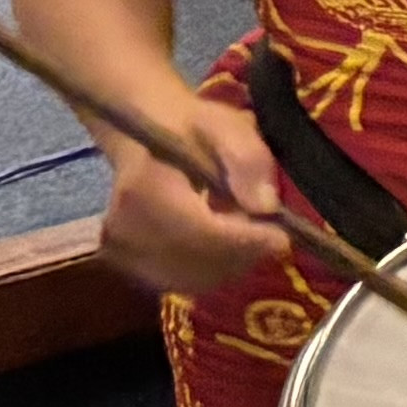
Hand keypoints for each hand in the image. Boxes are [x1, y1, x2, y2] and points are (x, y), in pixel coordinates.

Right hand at [90, 91, 292, 297]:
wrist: (143, 133)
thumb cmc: (189, 127)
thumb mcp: (226, 125)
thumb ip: (247, 160)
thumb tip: (266, 206)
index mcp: (144, 191)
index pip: (200, 233)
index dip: (246, 241)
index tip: (283, 237)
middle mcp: (124, 231)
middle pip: (198, 264)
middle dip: (243, 254)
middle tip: (272, 235)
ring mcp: (123, 254)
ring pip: (193, 279)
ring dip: (230, 263)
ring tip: (248, 233)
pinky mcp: (129, 267)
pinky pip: (182, 282)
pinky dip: (211, 269)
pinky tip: (224, 244)